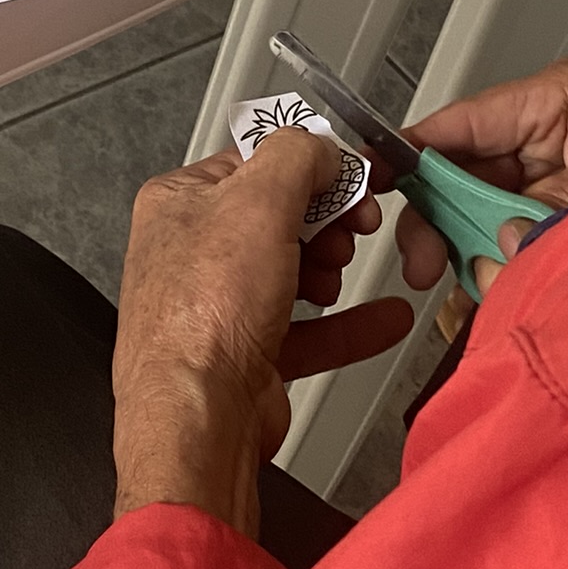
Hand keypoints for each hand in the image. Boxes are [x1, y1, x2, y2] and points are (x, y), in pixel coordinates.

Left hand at [113, 129, 412, 536]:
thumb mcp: (259, 202)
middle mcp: (193, 253)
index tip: (353, 177)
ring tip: (339, 275)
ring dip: (332, 270)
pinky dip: (350, 322)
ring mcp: (220, 306)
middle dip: (326, 222)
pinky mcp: (248, 354)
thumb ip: (297, 156)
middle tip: (354, 226)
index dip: (311, 167)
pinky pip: (311, 328)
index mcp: (180, 203)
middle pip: (281, 216)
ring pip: (295, 270)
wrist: (199, 420)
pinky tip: (387, 316)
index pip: (256, 162)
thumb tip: (322, 148)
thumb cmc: (203, 318)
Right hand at [397, 60, 567, 299]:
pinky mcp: (567, 223)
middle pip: (464, 177)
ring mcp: (556, 182)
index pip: (463, 122)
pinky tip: (506, 290)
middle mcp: (550, 138)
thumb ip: (556, 211)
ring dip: (478, 255)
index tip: (379, 184)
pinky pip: (517, 246)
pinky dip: (507, 272)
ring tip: (487, 283)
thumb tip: (507, 246)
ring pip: (485, 218)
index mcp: (558, 101)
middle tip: (430, 263)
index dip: (414, 154)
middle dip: (445, 223)